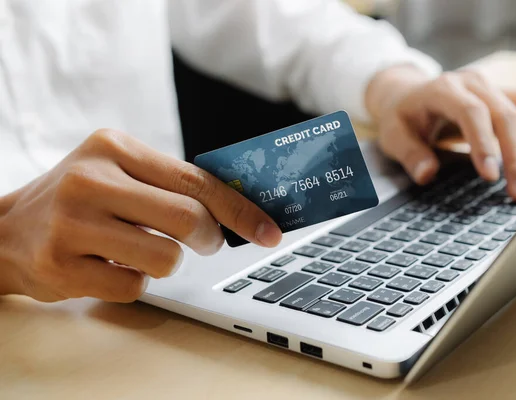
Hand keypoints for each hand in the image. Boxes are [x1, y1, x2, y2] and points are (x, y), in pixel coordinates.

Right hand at [0, 130, 281, 301]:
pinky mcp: (61, 266)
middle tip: (203, 243)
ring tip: (139, 250)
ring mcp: (72, 223)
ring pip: (165, 258)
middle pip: (187, 218)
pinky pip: (133, 286)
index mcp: (113, 146)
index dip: (240, 210)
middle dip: (207, 239)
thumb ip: (169, 183)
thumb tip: (236, 209)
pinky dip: (134, 282)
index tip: (268, 231)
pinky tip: (110, 266)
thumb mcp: (117, 170)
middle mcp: (91, 179)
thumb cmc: (79, 199)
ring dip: (166, 263)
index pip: (195, 180)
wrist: (6, 229)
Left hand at [366, 66, 515, 200]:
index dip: (484, 143)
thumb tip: (427, 174)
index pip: (472, 112)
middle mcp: (475, 83)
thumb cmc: (403, 118)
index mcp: (444, 89)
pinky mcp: (508, 98)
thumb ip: (409, 154)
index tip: (491, 176)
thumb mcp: (393, 135)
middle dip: (515, 155)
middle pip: (506, 113)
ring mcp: (496, 88)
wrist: (409, 95)